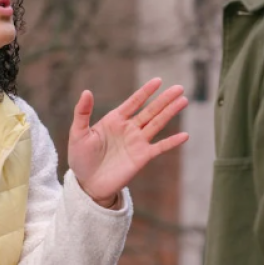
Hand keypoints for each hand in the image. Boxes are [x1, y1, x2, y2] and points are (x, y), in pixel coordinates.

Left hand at [67, 78, 189, 205]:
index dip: (146, 91)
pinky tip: (185, 135)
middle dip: (164, 99)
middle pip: (150, 110)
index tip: (158, 80)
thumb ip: (82, 113)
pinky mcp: (142, 157)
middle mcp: (129, 128)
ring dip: (170, 113)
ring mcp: (137, 142)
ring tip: (184, 101)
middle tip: (179, 88)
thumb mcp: (78, 133)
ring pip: (157, 124)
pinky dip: (172, 142)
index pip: (134, 102)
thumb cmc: (80, 158)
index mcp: (114, 120)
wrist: (87, 184)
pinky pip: (160, 147)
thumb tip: (86, 91)